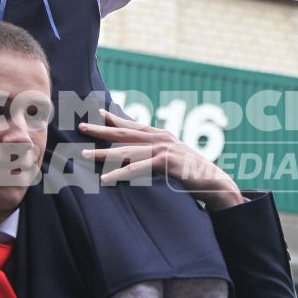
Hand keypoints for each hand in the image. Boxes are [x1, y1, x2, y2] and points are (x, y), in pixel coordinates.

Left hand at [81, 111, 242, 206]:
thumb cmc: (195, 175)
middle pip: (125, 133)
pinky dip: (120, 173)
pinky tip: (106, 178)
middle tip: (82, 127)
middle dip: (102, 129)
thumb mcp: (175, 160)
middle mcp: (162, 138)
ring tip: (84, 155)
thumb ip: (159, 155)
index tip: (99, 113)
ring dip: (103, 153)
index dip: (116, 119)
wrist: (216, 183)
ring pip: (126, 150)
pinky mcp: (166, 162)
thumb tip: (143, 157)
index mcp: (163, 136)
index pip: (135, 125)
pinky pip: (137, 168)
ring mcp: (164, 149)